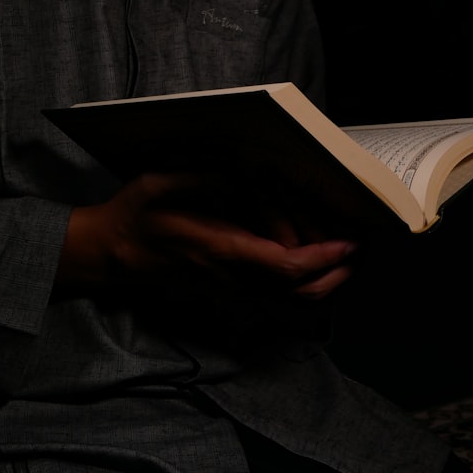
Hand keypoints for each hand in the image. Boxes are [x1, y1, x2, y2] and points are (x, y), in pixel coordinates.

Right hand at [55, 173, 359, 302]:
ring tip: (345, 252)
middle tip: (360, 246)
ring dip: (326, 280)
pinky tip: (315, 259)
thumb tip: (247, 172)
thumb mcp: (161, 182)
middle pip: (301, 293)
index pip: (286, 266)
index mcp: (220, 250)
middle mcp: (233, 277)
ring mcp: (233, 288)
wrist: (112, 256)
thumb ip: (206, 176)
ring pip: (293, 300)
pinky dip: (306, 282)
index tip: (349, 241)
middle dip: (338, 273)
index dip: (324, 257)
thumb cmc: (135, 216)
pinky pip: (279, 296)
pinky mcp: (231, 290)